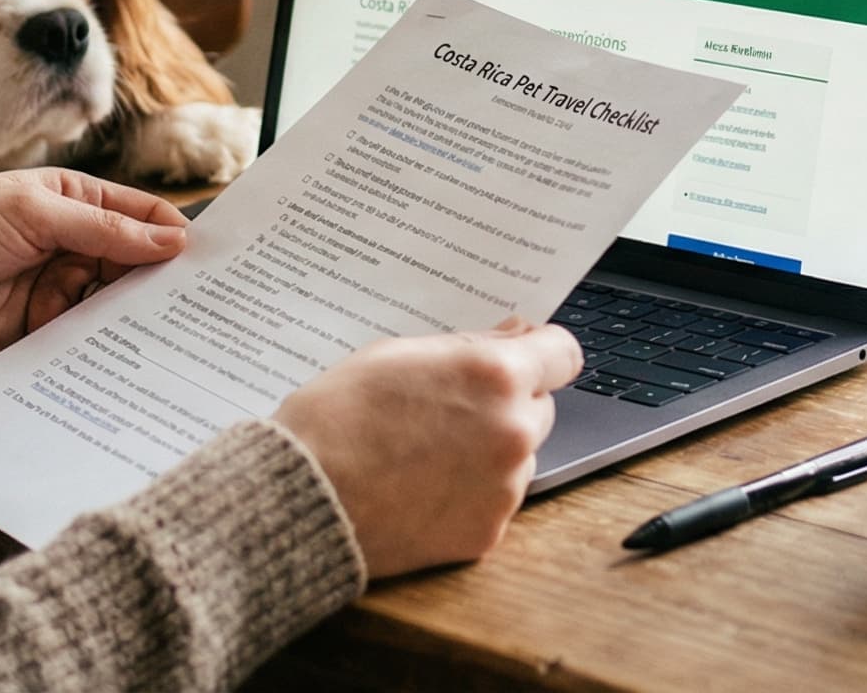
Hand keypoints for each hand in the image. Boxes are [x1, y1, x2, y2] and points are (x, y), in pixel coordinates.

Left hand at [0, 168, 188, 361]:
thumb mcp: (32, 213)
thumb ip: (103, 228)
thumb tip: (171, 241)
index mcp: (71, 199)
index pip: (138, 213)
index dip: (173, 233)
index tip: (212, 257)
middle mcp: (70, 243)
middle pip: (133, 262)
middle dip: (162, 279)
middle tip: (204, 301)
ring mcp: (57, 288)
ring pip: (114, 302)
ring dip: (137, 314)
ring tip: (176, 330)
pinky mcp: (43, 331)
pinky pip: (86, 337)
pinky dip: (107, 344)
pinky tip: (134, 354)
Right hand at [273, 320, 582, 578]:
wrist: (304, 497)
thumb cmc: (338, 416)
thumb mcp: (399, 353)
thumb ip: (470, 345)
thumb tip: (519, 335)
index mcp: (495, 375)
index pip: (563, 354)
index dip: (541, 354)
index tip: (524, 359)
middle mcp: (512, 430)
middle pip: (540, 408)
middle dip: (507, 406)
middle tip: (449, 412)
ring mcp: (504, 487)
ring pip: (518, 458)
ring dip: (490, 453)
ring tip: (424, 455)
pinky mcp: (487, 532)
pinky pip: (495, 502)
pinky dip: (470, 496)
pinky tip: (422, 489)